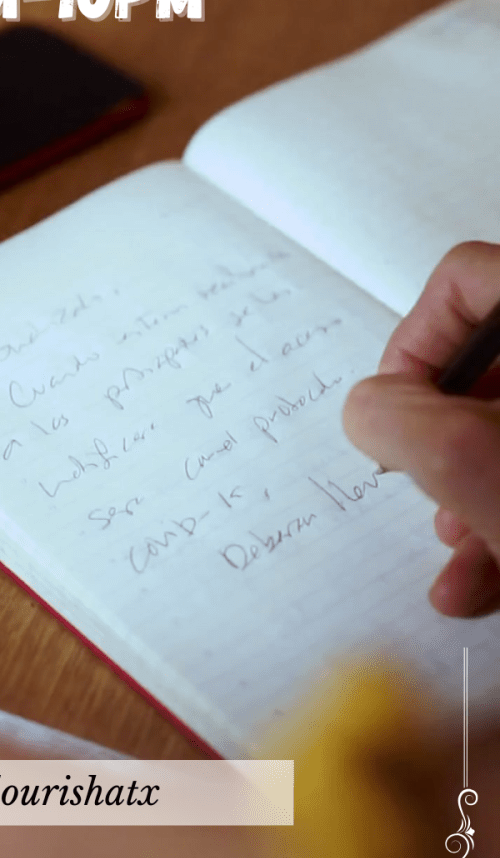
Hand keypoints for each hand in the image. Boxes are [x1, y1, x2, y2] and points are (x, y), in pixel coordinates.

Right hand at [343, 242, 499, 616]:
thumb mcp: (470, 456)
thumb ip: (398, 419)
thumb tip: (370, 411)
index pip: (463, 277)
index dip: (414, 340)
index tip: (399, 406)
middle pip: (486, 363)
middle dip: (438, 435)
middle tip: (425, 479)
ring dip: (467, 488)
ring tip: (453, 547)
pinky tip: (487, 580)